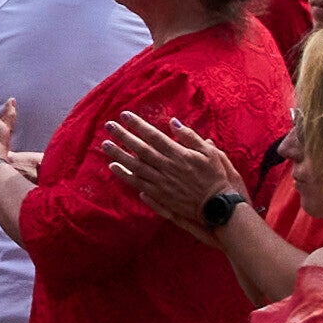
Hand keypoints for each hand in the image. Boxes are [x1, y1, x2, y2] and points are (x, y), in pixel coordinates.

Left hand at [106, 108, 236, 219]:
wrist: (217, 207)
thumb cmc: (215, 177)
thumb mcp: (209, 152)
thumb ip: (190, 137)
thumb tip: (173, 122)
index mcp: (179, 154)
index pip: (154, 136)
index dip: (138, 125)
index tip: (125, 115)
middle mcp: (167, 167)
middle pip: (140, 149)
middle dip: (123, 136)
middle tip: (108, 126)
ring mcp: (161, 183)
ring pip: (135, 166)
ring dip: (119, 155)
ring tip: (105, 145)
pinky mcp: (159, 195)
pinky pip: (138, 183)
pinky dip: (124, 175)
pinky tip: (113, 167)